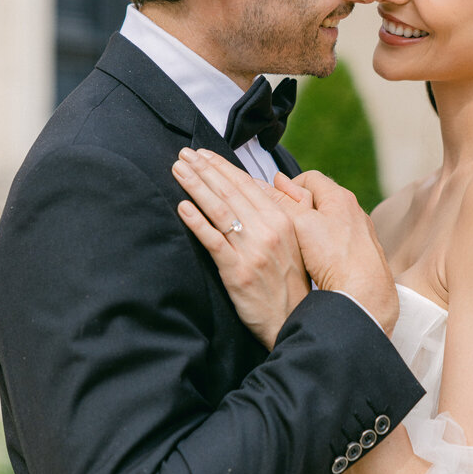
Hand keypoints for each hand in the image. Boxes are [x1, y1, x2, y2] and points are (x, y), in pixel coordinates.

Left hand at [173, 149, 310, 349]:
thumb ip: (278, 213)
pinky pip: (214, 241)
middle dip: (204, 170)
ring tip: (179, 171)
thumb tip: (261, 186)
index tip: (202, 154)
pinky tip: (183, 207)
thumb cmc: (289, 281)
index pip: (246, 185)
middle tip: (183, 154)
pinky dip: (197, 222)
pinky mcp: (238, 271)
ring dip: (197, 187)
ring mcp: (252, 250)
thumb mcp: (293, 241)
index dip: (222, 167)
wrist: (291, 319)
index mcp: (281, 220)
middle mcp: (268, 231)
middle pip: (230, 193)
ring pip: (220, 211)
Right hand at [274, 170, 398, 335]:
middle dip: (298, 211)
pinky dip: (324, 248)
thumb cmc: (336, 258)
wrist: (365, 295)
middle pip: (319, 201)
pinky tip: (316, 263)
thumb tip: (272, 183)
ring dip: (311, 232)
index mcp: (340, 197)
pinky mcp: (362, 254)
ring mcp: (360, 233)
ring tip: (299, 248)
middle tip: (285, 229)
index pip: (309, 178)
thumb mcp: (301, 224)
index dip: (288, 189)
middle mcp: (354, 211)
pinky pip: (337, 243)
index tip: (276, 206)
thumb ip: (284, 202)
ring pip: (328, 223)